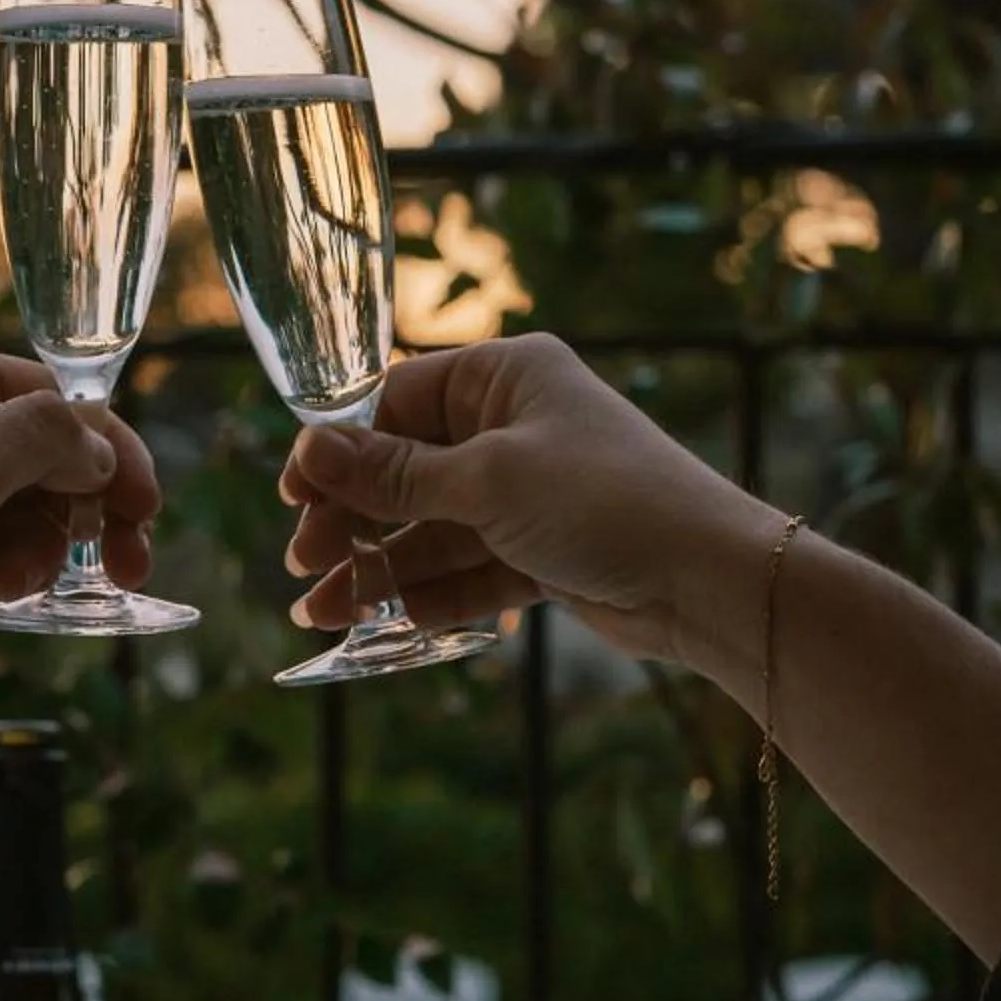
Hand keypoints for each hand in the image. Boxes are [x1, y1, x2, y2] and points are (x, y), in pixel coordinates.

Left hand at [0, 343, 159, 706]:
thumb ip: (38, 442)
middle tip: (121, 569)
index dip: (109, 454)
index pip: (53, 400)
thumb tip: (99, 442)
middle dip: (79, 513)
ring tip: (9, 588)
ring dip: (29, 554)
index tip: (146, 516)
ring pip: (9, 515)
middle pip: (39, 459)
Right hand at [281, 334, 780, 678]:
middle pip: (406, 469)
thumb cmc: (605, 502)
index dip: (339, 448)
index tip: (292, 494)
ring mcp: (527, 493)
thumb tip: (308, 449)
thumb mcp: (488, 481)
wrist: (709, 581)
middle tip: (302, 562)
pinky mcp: (541, 552)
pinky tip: (375, 623)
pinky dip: (423, 594)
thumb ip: (395, 474)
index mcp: (505, 377)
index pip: (395, 400)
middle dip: (352, 519)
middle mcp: (513, 427)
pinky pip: (465, 569)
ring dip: (376, 568)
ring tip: (319, 612)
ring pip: (430, 528)